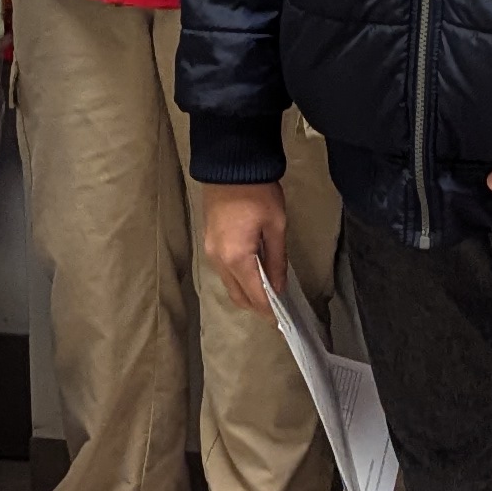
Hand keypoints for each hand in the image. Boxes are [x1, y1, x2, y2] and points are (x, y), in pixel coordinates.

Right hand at [199, 183, 288, 313]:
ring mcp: (211, 252)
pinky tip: (255, 275)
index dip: (268, 312)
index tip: (282, 325)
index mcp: (236, 258)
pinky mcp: (209, 244)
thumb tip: (279, 287)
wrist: (230, 165)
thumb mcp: (276, 226)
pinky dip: (239, 280)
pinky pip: (225, 272)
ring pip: (229, 285)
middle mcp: (219, 261)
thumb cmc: (258, 194)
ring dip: (247, 293)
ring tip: (269, 294)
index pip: (254, 296)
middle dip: (257, 307)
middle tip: (277, 312)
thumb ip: (277, 260)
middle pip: (238, 296)